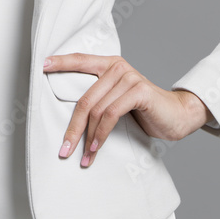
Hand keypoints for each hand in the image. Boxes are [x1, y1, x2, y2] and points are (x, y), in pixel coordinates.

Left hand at [43, 53, 212, 167]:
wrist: (177, 115)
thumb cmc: (144, 111)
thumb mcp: (118, 101)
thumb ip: (100, 99)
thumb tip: (72, 117)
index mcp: (110, 65)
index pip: (81, 60)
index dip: (61, 63)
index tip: (42, 65)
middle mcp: (118, 67)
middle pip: (85, 98)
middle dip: (72, 127)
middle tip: (63, 149)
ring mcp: (129, 77)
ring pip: (96, 109)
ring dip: (87, 138)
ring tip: (83, 158)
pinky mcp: (139, 91)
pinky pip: (111, 115)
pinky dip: (100, 135)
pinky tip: (96, 149)